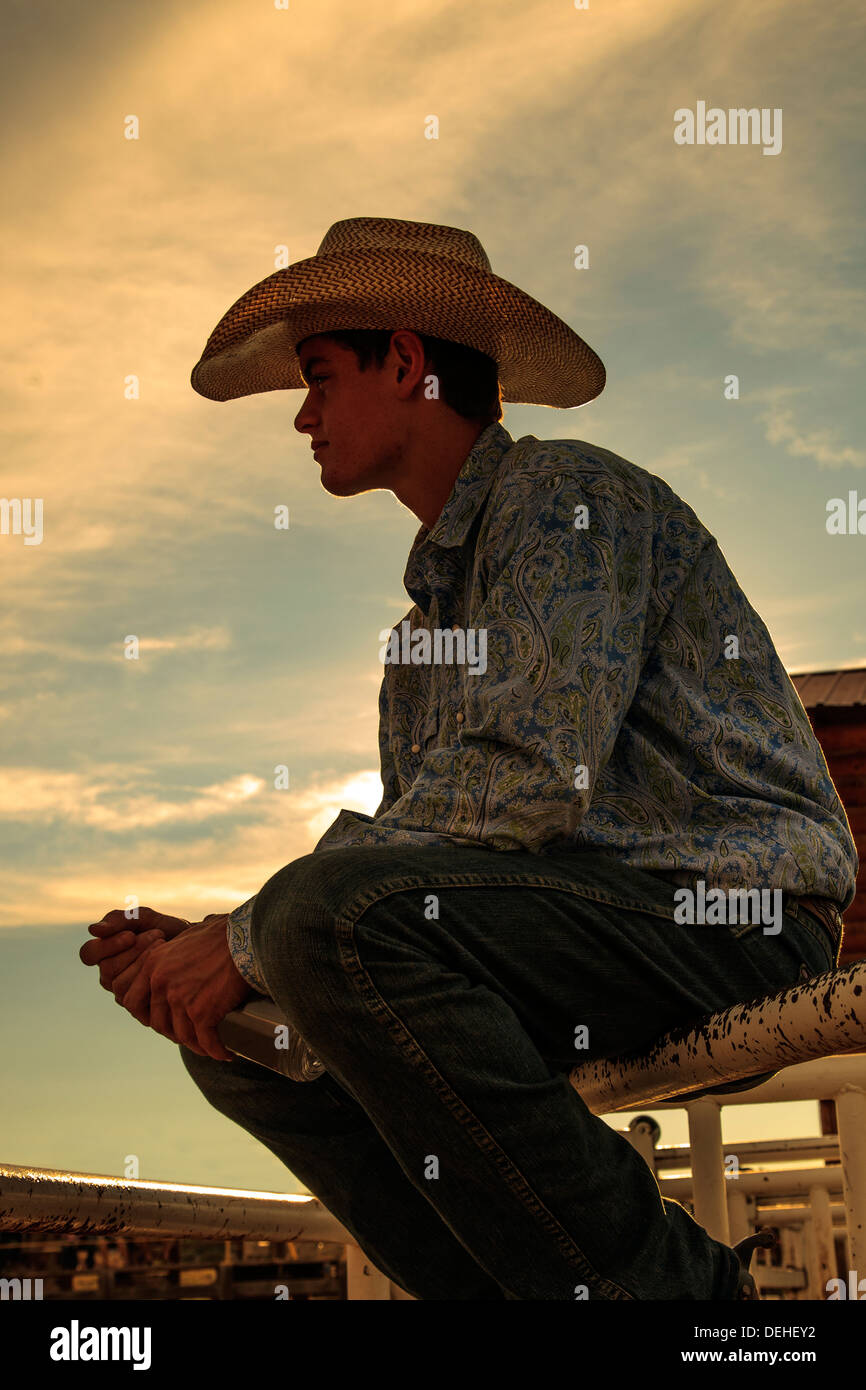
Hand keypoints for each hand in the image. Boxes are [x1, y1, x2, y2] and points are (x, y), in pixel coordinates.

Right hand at [79, 907, 194, 995]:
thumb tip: (93, 930)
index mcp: (105, 955)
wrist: (196, 947)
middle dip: (133, 951)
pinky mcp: (140, 1009)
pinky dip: (151, 980)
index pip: (88, 954)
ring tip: (164, 946)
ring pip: (119, 984)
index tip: (131, 935)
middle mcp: (111, 977)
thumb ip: (119, 920)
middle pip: (106, 969)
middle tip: (157, 935)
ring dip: (144, 962)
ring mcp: (124, 994)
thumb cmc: (167, 931)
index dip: (107, 945)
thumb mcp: (145, 918)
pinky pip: (135, 999)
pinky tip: (167, 966)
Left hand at [109, 917, 253, 1060]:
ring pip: (183, 1036)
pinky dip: (217, 1051)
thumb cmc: (222, 935)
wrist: (246, 939)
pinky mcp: (202, 1012)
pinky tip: (225, 1053)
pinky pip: (206, 1041)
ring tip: (210, 1048)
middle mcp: (161, 983)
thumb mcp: (184, 939)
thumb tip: (178, 966)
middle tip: (190, 1036)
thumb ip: (171, 957)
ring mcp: (180, 999)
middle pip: (159, 1023)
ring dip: (197, 1046)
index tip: (162, 1022)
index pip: (132, 1002)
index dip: (146, 1017)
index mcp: (153, 964)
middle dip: (174, 1034)